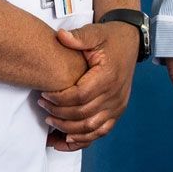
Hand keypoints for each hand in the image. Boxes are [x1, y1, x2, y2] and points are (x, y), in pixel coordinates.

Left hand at [39, 23, 138, 150]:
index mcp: (108, 77)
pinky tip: (66, 139)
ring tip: (49, 120)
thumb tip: (60, 36)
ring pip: (91, 128)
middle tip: (42, 105)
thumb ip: (78, 37)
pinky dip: (83, 139)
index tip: (44, 94)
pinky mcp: (117, 112)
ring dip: (68, 129)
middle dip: (59, 114)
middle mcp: (115, 95)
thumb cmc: (110, 38)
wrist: (130, 42)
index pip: (80, 96)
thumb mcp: (95, 32)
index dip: (59, 99)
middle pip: (83, 115)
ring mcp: (118, 106)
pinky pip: (100, 132)